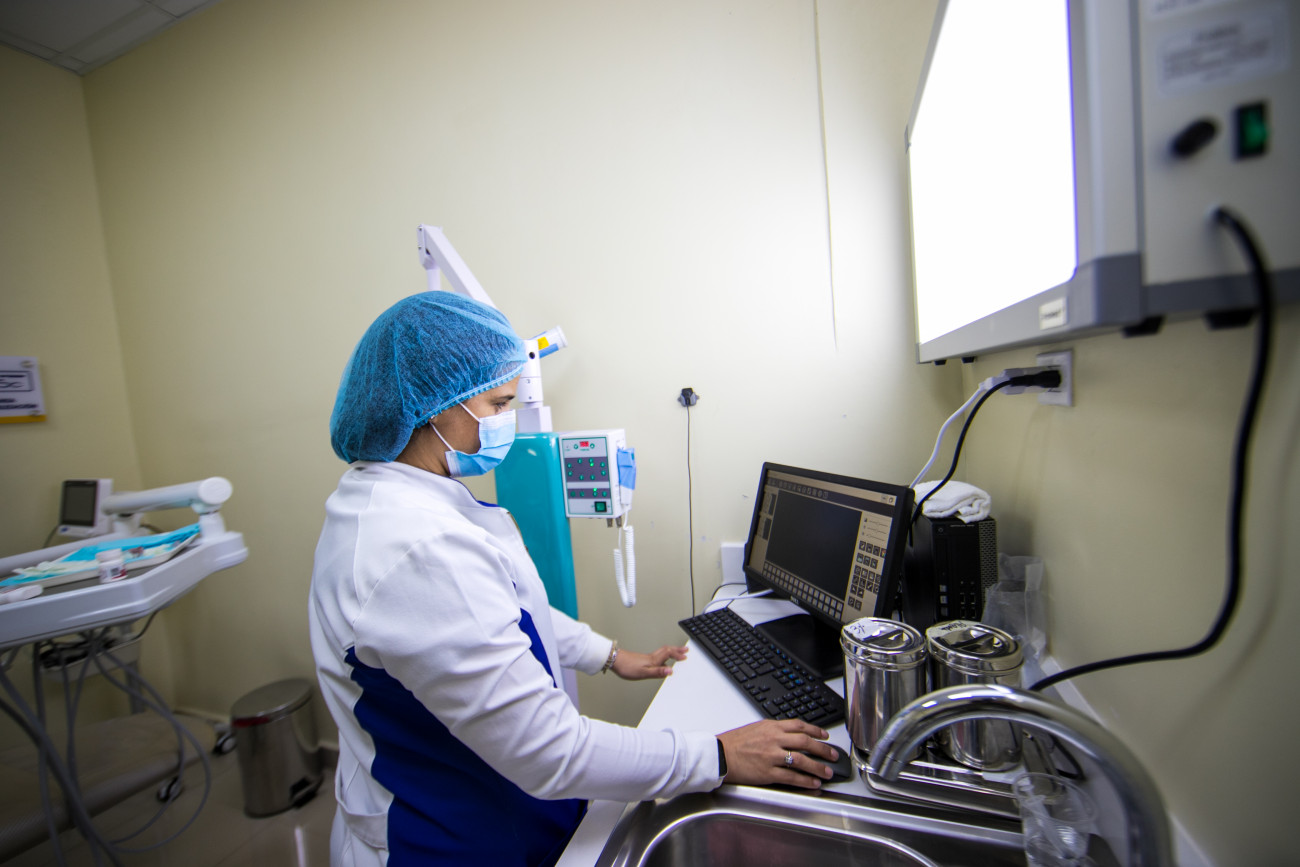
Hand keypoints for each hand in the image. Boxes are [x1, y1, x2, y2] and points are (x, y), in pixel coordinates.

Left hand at [610, 644, 687, 680]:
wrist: (614, 661)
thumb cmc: (627, 667)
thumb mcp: (644, 673)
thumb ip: (658, 672)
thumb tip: (670, 671)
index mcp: (654, 660)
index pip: (669, 654)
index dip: (678, 654)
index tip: (685, 656)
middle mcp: (652, 657)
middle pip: (667, 650)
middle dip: (677, 650)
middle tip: (685, 649)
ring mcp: (647, 658)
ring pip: (663, 652)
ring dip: (672, 651)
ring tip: (677, 653)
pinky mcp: (643, 659)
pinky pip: (658, 656)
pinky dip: (664, 656)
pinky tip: (662, 662)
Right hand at [716, 719, 837, 789]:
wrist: (720, 754)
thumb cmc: (735, 742)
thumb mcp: (756, 728)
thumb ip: (774, 730)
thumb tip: (790, 733)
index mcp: (772, 727)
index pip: (800, 725)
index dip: (816, 730)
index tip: (825, 735)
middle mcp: (774, 739)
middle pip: (805, 742)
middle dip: (823, 749)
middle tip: (833, 754)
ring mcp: (772, 756)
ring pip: (802, 760)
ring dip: (818, 766)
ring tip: (827, 772)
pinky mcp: (768, 772)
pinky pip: (791, 776)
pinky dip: (805, 780)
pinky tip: (813, 782)